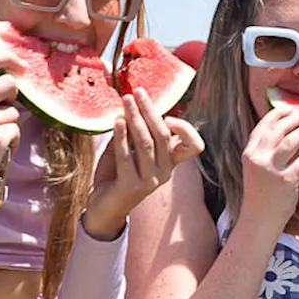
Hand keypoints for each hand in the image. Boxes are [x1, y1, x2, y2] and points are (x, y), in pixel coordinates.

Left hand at [84, 89, 204, 239]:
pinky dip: (121, 136)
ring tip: (125, 101)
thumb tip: (133, 105)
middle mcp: (165, 172)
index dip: (186, 129)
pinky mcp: (131, 187)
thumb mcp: (129, 149)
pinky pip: (127, 156)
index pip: (194, 146)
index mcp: (170, 162)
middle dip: (150, 110)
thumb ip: (134, 132)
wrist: (103, 206)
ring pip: (145, 143)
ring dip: (134, 118)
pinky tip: (117, 121)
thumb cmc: (117, 173)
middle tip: (137, 92)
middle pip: (163, 135)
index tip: (167, 115)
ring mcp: (150, 181)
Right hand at [237, 108, 298, 229]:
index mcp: (249, 153)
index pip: (263, 126)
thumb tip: (289, 128)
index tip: (290, 109)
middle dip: (295, 119)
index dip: (278, 114)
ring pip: (291, 141)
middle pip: (278, 129)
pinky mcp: (287, 180)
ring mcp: (272, 170)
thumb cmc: (260, 191)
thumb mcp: (256, 167)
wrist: (259, 218)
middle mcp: (258, 159)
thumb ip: (266, 149)